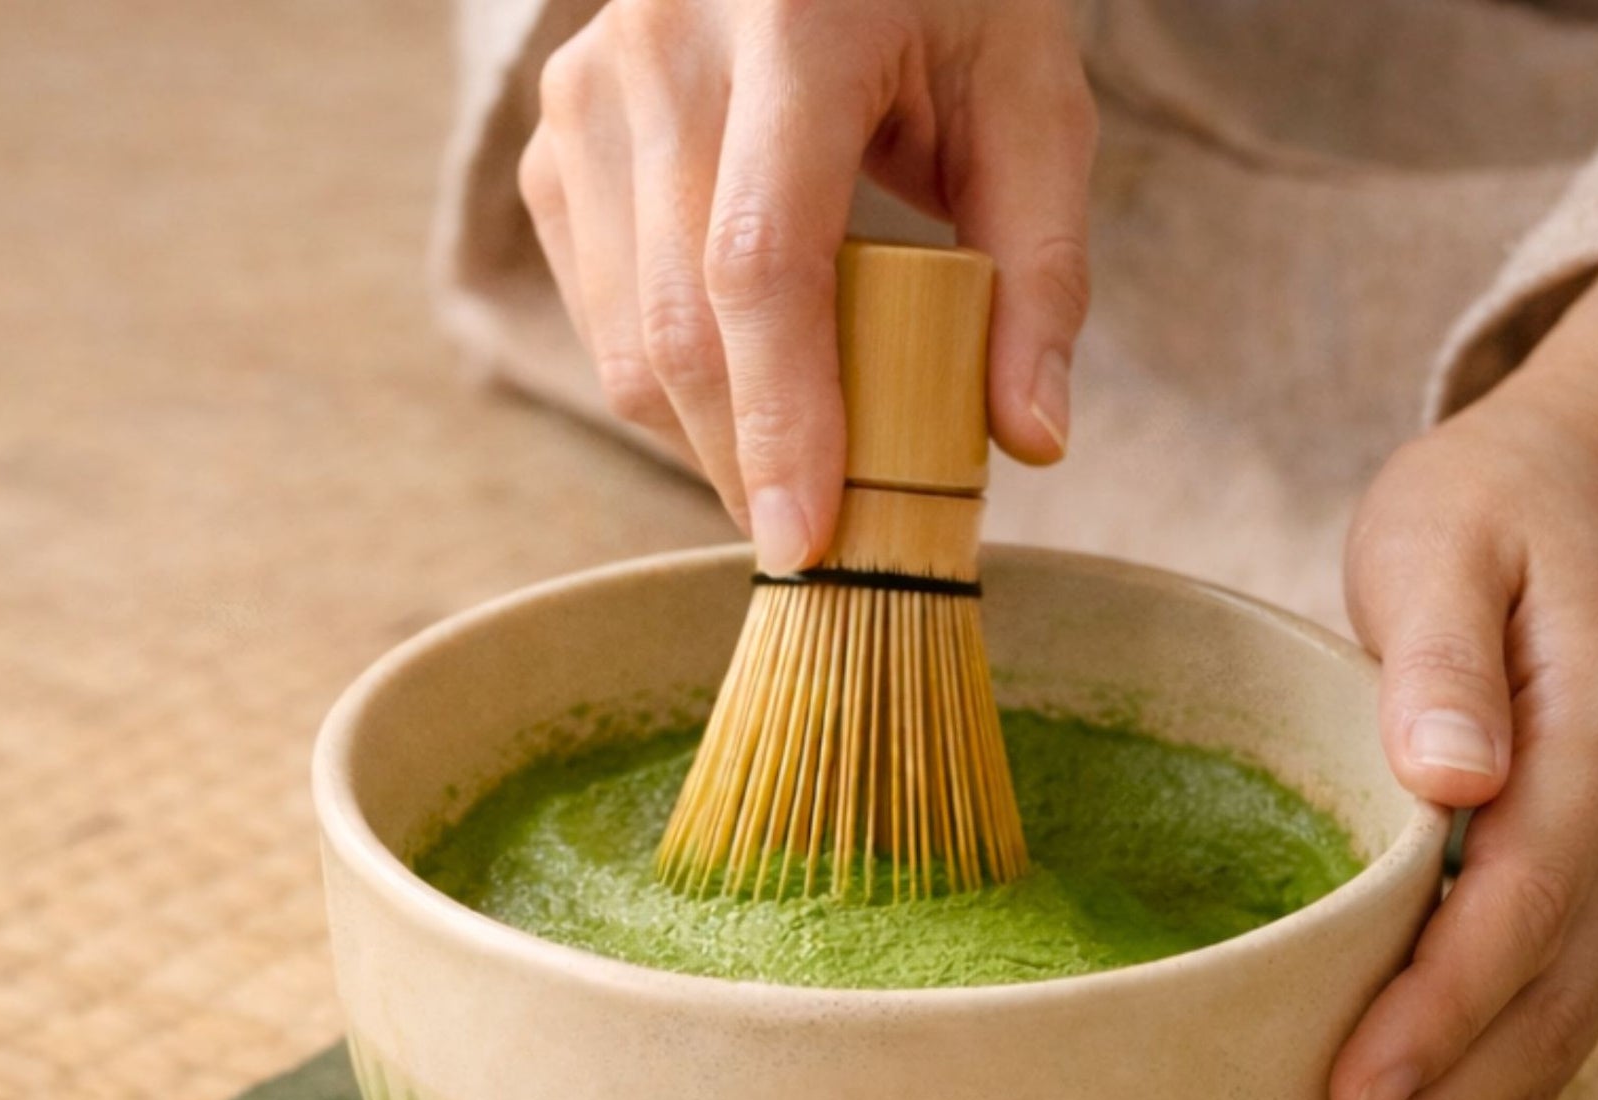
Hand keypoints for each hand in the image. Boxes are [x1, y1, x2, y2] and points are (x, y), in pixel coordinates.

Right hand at [518, 0, 1096, 568]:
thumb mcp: (1032, 98)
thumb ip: (1042, 267)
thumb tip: (1032, 440)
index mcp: (790, 24)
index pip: (761, 266)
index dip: (781, 422)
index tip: (806, 543)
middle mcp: (661, 52)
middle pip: (681, 327)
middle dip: (744, 468)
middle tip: (815, 549)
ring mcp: (587, 96)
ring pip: (625, 344)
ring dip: (706, 445)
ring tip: (789, 479)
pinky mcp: (555, 145)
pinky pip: (600, 320)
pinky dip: (669, 393)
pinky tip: (740, 400)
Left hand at [1292, 256, 1597, 1099]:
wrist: (1590, 506)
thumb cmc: (1487, 521)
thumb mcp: (1443, 547)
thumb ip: (1441, 661)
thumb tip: (1451, 773)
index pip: (1522, 906)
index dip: (1437, 1013)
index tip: (1348, 1099)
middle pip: (1534, 1018)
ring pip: (1539, 1060)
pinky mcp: (1583, 919)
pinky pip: (1532, 1046)